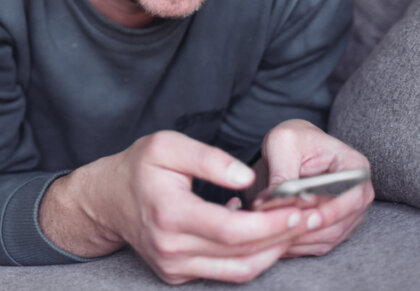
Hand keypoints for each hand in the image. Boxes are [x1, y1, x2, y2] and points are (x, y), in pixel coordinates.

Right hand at [40, 131, 311, 283]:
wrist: (106, 200)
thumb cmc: (139, 167)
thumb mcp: (166, 145)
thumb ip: (209, 159)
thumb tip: (248, 177)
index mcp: (168, 213)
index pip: (232, 229)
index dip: (271, 224)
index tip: (301, 210)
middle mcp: (171, 248)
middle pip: (242, 254)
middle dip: (282, 238)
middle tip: (313, 218)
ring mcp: (173, 267)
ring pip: (238, 271)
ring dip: (273, 253)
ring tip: (296, 228)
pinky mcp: (177, 275)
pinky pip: (225, 273)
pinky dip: (251, 258)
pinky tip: (265, 234)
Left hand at [260, 119, 373, 256]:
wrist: (292, 149)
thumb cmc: (292, 140)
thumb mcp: (282, 144)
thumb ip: (282, 170)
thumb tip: (282, 198)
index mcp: (354, 166)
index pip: (353, 196)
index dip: (333, 211)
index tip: (309, 217)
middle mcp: (359, 194)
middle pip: (341, 223)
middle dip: (308, 227)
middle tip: (277, 225)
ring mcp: (349, 214)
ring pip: (329, 238)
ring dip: (300, 238)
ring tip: (271, 229)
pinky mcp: (335, 227)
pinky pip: (319, 245)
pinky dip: (299, 245)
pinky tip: (276, 238)